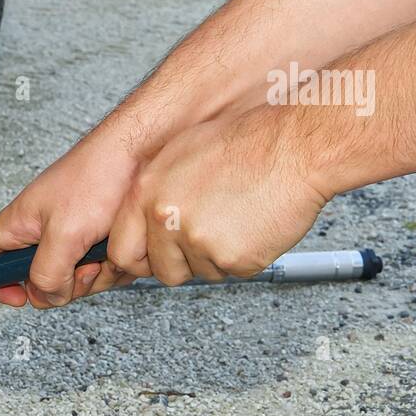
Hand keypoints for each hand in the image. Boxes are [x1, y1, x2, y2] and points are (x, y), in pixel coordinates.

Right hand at [0, 130, 142, 308]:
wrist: (137, 154)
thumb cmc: (97, 175)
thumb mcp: (65, 232)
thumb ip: (47, 272)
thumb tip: (47, 295)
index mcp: (17, 225)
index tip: (17, 295)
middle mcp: (38, 232)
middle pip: (35, 280)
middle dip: (62, 285)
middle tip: (79, 269)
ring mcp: (68, 237)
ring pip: (70, 279)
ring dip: (93, 275)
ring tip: (102, 250)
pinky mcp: (92, 239)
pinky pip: (96, 270)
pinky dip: (110, 266)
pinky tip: (116, 248)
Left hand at [99, 110, 330, 288]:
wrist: (293, 147)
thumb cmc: (244, 143)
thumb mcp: (179, 155)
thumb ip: (154, 194)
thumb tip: (142, 221)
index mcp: (147, 194)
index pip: (122, 251)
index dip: (140, 259)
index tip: (151, 259)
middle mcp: (166, 220)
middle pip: (163, 271)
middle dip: (182, 263)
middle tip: (206, 237)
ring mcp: (199, 242)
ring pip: (201, 272)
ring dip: (216, 256)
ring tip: (235, 218)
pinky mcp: (233, 259)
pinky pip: (232, 272)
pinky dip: (244, 257)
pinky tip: (252, 226)